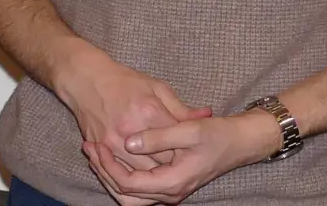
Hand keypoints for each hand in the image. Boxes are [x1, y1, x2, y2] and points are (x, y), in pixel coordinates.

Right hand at [50, 44, 211, 202]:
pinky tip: (141, 175)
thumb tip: (206, 115)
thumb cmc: (123, 81)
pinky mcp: (100, 146)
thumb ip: (181, 108)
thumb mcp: (156, 87)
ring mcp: (113, 141)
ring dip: (152, 177)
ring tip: (162, 176)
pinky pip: (118, 170)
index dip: (185, 153)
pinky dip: (131, 175)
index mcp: (149, 112)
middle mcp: (130, 130)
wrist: (85, 79)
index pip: (174, 144)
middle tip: (180, 170)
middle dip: (171, 169)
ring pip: (138, 173)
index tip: (192, 155)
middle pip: (158, 164)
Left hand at [83, 110, 282, 204]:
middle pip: (123, 194)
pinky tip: (110, 155)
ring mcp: (168, 191)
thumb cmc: (215, 134)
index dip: (107, 165)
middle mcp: (169, 193)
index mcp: (172, 182)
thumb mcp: (188, 130)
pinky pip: (137, 190)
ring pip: (128, 196)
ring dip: (109, 176)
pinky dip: (121, 176)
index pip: (128, 183)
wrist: (237, 143)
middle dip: (103, 171)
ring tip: (94, 151)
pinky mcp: (167, 184)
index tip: (96, 144)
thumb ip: (158, 137)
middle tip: (89, 147)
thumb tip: (129, 143)